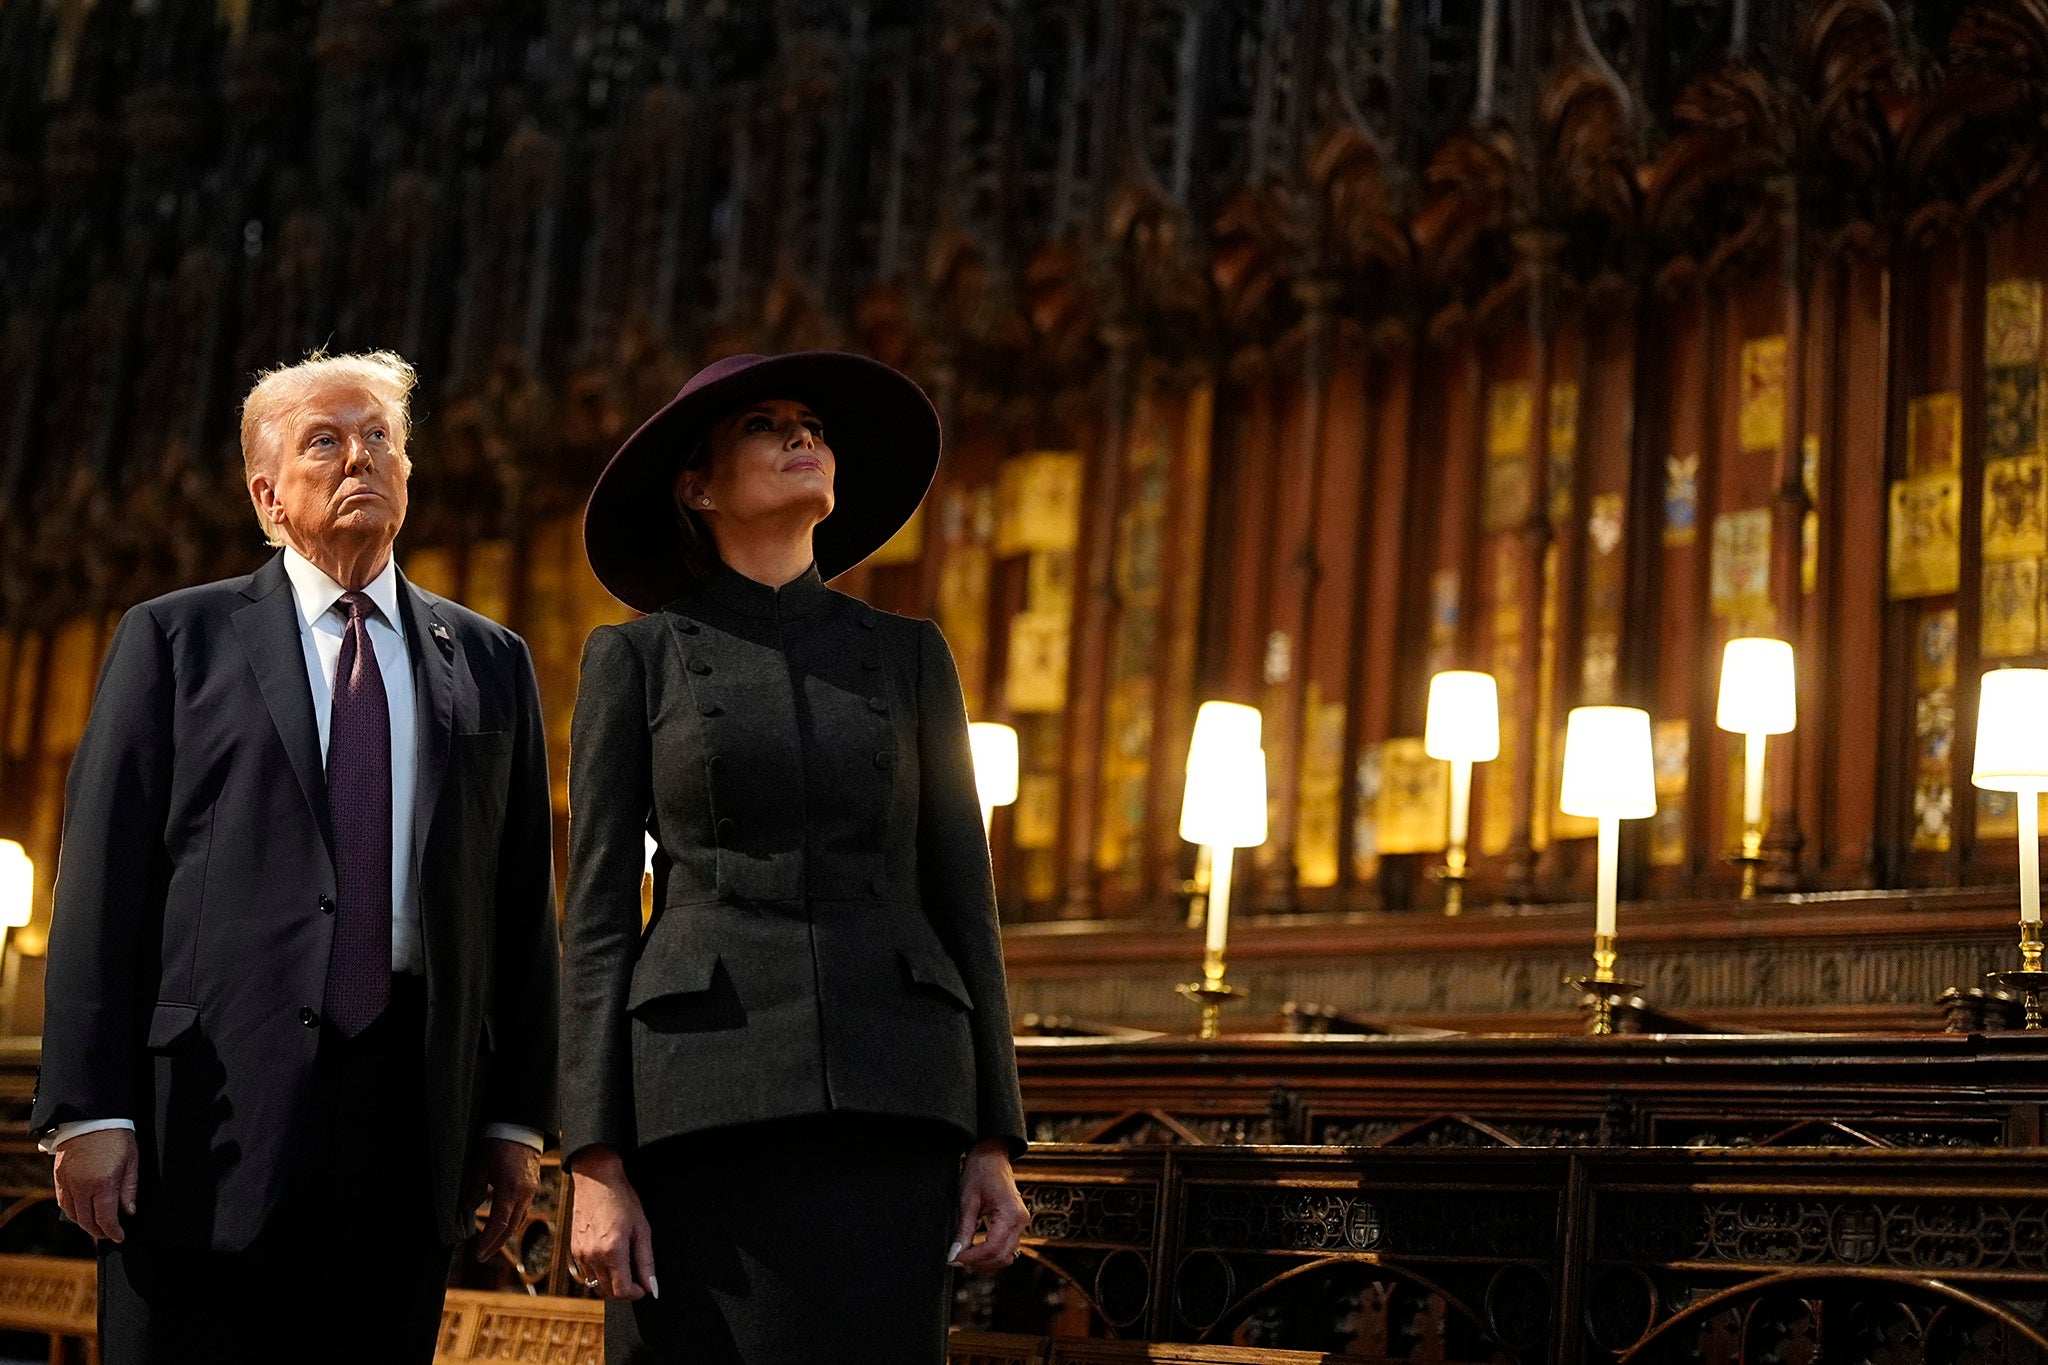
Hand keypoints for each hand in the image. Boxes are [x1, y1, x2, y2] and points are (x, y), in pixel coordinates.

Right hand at [52, 1127, 138, 1242]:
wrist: (92, 1118)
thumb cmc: (116, 1137)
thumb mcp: (132, 1161)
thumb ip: (129, 1189)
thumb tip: (129, 1211)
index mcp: (103, 1184)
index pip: (105, 1218)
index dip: (113, 1231)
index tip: (120, 1236)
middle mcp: (83, 1187)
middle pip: (87, 1221)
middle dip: (99, 1231)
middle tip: (109, 1234)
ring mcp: (68, 1183)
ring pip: (74, 1214)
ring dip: (85, 1224)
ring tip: (97, 1226)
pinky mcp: (59, 1178)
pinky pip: (63, 1202)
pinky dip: (72, 1212)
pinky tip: (81, 1213)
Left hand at [465, 1138, 541, 1263]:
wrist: (520, 1126)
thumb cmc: (498, 1142)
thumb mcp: (480, 1166)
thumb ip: (474, 1191)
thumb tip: (466, 1213)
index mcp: (511, 1189)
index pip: (499, 1224)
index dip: (488, 1241)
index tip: (478, 1254)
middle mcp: (524, 1193)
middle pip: (512, 1227)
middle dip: (496, 1244)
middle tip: (481, 1256)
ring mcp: (531, 1190)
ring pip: (519, 1220)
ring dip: (505, 1234)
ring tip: (490, 1244)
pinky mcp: (532, 1185)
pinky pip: (522, 1210)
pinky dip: (511, 1221)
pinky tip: (501, 1224)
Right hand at [568, 1146, 657, 1300]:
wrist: (597, 1181)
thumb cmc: (622, 1200)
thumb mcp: (642, 1229)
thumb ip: (646, 1261)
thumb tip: (651, 1286)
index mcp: (612, 1251)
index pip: (622, 1291)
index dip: (636, 1293)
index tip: (644, 1287)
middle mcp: (593, 1257)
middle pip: (608, 1292)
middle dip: (625, 1290)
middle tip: (637, 1277)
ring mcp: (580, 1255)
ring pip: (596, 1286)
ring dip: (611, 1284)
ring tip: (624, 1266)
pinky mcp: (574, 1251)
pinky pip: (587, 1274)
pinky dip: (600, 1274)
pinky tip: (610, 1259)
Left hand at [949, 1139, 1027, 1274]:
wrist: (992, 1156)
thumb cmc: (980, 1172)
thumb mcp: (967, 1201)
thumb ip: (963, 1230)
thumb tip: (955, 1254)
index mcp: (1010, 1214)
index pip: (992, 1248)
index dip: (972, 1258)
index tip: (954, 1259)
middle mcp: (1021, 1221)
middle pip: (1002, 1256)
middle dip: (978, 1263)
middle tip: (956, 1259)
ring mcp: (1021, 1223)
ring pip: (1006, 1255)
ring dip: (986, 1261)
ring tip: (964, 1254)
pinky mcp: (1017, 1224)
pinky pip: (1007, 1247)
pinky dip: (992, 1253)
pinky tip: (975, 1249)